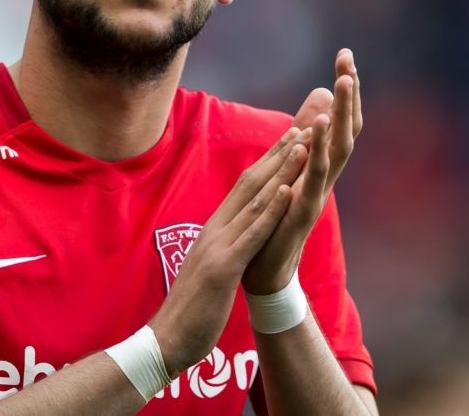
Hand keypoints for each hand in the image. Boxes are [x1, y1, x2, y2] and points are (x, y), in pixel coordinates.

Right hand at [147, 128, 307, 377]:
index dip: (269, 161)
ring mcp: (217, 247)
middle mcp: (215, 230)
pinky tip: (288, 191)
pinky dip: (271, 211)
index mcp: (214, 231)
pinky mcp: (222, 269)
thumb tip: (235, 235)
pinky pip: (251, 235)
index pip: (245, 188)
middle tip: (303, 127)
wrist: (165, 342)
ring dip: (280, 171)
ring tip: (303, 145)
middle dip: (279, 155)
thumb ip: (223, 247)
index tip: (290, 138)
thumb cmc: (190, 310)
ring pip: (254, 201)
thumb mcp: (210, 269)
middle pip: (251, 183)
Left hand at [242, 49, 362, 294]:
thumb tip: (321, 93)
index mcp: (322, 164)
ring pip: (335, 154)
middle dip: (348, 97)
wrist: (268, 268)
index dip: (346, 90)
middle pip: (346, 131)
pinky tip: (309, 139)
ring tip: (339, 90)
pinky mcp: (301, 214)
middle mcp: (325, 176)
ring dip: (337, 122)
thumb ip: (307, 131)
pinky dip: (312, 160)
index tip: (346, 55)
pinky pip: (310, 184)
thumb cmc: (280, 216)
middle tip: (348, 65)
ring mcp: (316, 195)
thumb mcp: (294, 166)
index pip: (341, 120)